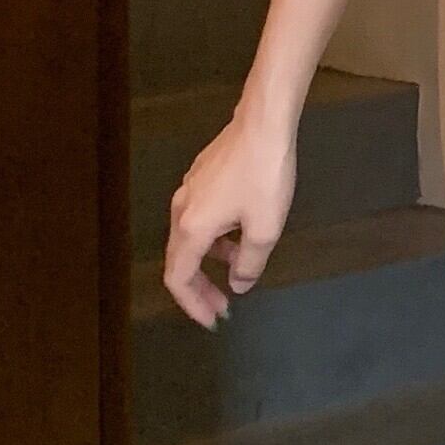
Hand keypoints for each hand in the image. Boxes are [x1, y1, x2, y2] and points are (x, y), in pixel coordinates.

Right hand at [163, 107, 298, 328]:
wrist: (263, 124)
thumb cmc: (265, 176)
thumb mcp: (265, 229)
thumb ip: (249, 263)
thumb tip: (237, 283)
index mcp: (192, 228)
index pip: (179, 278)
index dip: (192, 305)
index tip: (213, 320)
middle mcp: (181, 211)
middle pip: (181, 261)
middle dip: (199, 290)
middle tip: (221, 308)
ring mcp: (189, 192)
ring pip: (190, 240)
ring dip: (209, 263)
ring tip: (236, 274)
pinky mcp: (201, 179)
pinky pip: (200, 221)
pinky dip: (214, 240)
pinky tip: (238, 239)